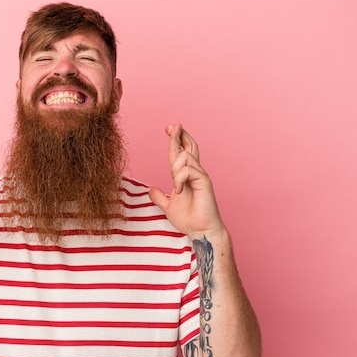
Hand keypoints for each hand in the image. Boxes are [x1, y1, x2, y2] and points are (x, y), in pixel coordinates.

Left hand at [148, 123, 224, 238]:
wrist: (200, 231)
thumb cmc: (189, 219)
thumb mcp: (168, 206)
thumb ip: (160, 198)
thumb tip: (151, 190)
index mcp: (187, 176)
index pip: (182, 152)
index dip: (176, 139)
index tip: (168, 128)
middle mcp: (195, 172)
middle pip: (189, 146)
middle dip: (179, 135)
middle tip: (172, 125)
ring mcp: (201, 176)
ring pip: (185, 157)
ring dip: (175, 169)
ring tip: (176, 187)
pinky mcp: (205, 182)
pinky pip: (189, 170)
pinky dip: (179, 179)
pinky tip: (179, 191)